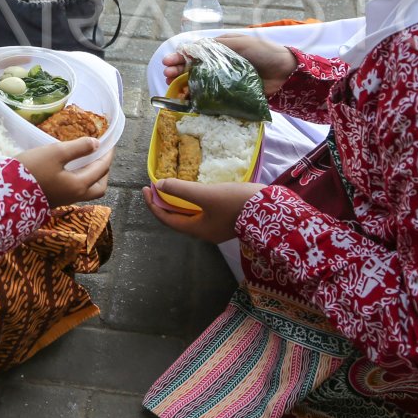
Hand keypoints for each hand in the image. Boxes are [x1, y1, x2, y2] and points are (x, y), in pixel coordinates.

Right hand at [17, 138, 112, 206]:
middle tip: (101, 155)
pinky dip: (80, 178)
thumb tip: (97, 144)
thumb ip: (78, 148)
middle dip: (104, 171)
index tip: (110, 142)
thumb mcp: (55, 153)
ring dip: (92, 175)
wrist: (5, 194)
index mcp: (80, 185)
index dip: (108, 154)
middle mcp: (75, 196)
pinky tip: (70, 167)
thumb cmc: (31, 171)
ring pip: (87, 190)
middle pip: (99, 186)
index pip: (101, 168)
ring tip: (86, 159)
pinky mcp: (53, 200)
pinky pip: (75, 190)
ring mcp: (64, 200)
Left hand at [143, 179, 262, 243]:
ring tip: (172, 188)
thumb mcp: (207, 194)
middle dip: (164, 203)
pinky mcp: (227, 220)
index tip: (145, 188)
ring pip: (190, 216)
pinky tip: (195, 192)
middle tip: (156, 187)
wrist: (271, 210)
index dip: (153, 205)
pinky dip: (192, 203)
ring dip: (179, 203)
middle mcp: (206, 232)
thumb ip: (182, 190)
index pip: (167, 220)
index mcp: (198, 230)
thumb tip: (159, 185)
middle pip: (178, 219)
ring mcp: (217, 227)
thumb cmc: (237, 203)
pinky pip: (202, 212)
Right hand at [161, 34, 298, 95]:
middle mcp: (218, 65)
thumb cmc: (264, 52)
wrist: (286, 72)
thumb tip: (192, 50)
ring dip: (184, 86)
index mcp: (219, 50)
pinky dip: (198, 100)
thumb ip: (217, 47)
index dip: (179, 56)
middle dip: (177, 71)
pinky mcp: (229, 96)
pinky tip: (189, 101)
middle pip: (191, 69)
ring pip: (198, 84)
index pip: (194, 52)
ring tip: (176, 90)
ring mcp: (223, 81)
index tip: (168, 62)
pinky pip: (210, 98)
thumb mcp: (240, 44)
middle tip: (167, 75)